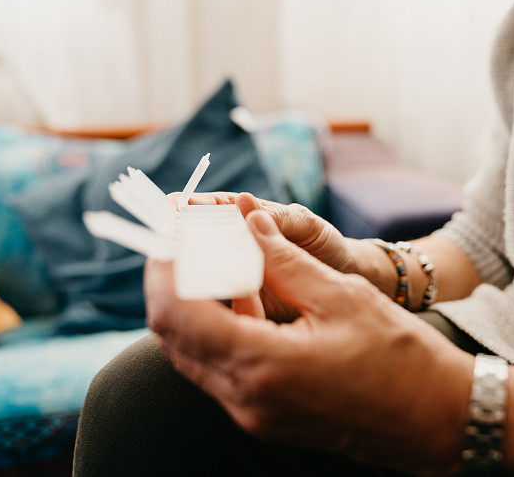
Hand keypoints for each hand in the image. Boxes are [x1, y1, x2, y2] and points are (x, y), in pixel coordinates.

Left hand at [144, 210, 473, 473]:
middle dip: (172, 283)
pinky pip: (223, 368)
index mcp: (263, 367)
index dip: (165, 269)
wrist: (435, 417)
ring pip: (195, 353)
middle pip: (176, 336)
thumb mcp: (341, 295)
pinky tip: (248, 297)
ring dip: (195, 305)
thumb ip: (284, 259)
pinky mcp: (265, 415)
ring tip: (214, 260)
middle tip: (184, 242)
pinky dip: (222, 328)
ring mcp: (253, 413)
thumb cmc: (399, 357)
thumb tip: (248, 223)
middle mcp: (246, 399)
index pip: (180, 315)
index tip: (169, 234)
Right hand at [170, 191, 357, 320]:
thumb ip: (279, 218)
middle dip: (179, 242)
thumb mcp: (307, 226)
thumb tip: (244, 204)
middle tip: (168, 243)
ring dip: (187, 275)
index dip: (189, 207)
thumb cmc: (324, 246)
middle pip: (193, 243)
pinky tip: (201, 306)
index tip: (173, 205)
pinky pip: (215, 308)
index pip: (207, 209)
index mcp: (242, 220)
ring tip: (179, 274)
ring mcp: (231, 279)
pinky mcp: (237, 310)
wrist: (345, 285)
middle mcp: (230, 249)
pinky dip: (206, 307)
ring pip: (198, 276)